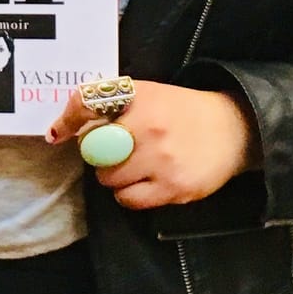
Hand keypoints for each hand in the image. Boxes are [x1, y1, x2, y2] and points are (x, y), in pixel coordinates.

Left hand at [47, 80, 256, 210]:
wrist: (234, 129)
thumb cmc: (183, 111)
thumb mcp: (150, 93)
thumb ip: (112, 104)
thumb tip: (64, 129)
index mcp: (141, 98)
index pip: (88, 105)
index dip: (69, 120)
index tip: (58, 133)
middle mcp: (149, 127)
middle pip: (94, 150)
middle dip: (99, 153)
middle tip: (113, 150)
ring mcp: (162, 160)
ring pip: (109, 178)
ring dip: (114, 175)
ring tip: (133, 166)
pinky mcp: (174, 188)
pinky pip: (129, 200)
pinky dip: (129, 194)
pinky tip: (144, 180)